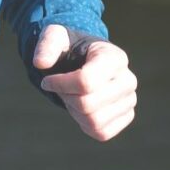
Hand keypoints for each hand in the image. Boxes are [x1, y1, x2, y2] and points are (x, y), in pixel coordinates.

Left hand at [32, 26, 137, 140]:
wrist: (85, 61)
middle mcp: (128, 80)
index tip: (47, 81)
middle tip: (60, 88)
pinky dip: (84, 124)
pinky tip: (80, 108)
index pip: (85, 82)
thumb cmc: (70, 48)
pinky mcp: (126, 116)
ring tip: (72, 96)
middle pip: (87, 104)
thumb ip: (47, 45)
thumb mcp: (55, 37)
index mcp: (114, 58)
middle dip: (66, 98)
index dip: (60, 85)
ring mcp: (130, 100)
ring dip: (74, 111)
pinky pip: (101, 132)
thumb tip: (40, 63)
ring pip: (94, 121)